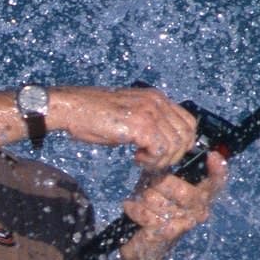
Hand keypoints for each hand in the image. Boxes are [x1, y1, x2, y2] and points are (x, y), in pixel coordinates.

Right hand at [59, 86, 198, 170]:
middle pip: (186, 135)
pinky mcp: (140, 125)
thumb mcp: (127, 114)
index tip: (166, 154)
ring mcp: (149, 112)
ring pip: (176, 145)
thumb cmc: (92, 114)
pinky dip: (152, 161)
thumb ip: (146, 123)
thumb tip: (159, 143)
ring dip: (161, 160)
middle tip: (153, 162)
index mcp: (155, 97)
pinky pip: (161, 150)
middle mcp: (156, 102)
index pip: (188, 121)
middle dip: (173, 155)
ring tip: (142, 162)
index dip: (182, 142)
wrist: (71, 107)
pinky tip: (136, 159)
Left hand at [119, 150, 227, 259]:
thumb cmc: (153, 209)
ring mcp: (186, 223)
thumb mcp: (161, 184)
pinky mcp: (169, 233)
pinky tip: (133, 210)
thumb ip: (168, 169)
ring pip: (158, 200)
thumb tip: (165, 151)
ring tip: (141, 201)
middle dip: (157, 184)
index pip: (217, 182)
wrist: (143, 245)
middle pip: (181, 190)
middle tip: (147, 186)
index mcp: (201, 195)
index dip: (218, 171)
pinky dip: (135, 209)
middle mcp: (199, 210)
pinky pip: (147, 214)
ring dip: (142, 198)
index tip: (213, 157)